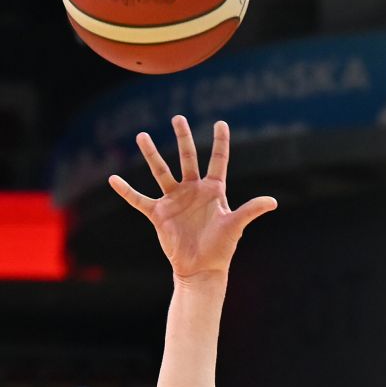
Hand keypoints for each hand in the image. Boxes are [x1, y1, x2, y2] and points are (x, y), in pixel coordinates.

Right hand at [108, 116, 276, 280]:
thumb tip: (272, 201)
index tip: (221, 123)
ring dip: (151, 154)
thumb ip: (250, 210)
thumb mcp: (235, 226)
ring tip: (141, 135)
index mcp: (213, 190)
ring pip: (161, 172)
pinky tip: (113, 179)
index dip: (220, 142)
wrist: (200, 269)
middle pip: (187, 158)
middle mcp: (193, 191)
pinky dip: (126, 191)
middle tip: (178, 118)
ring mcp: (174, 201)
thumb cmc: (221, 248)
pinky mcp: (159, 214)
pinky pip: (139, 200)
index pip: (218, 160)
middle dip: (183, 137)